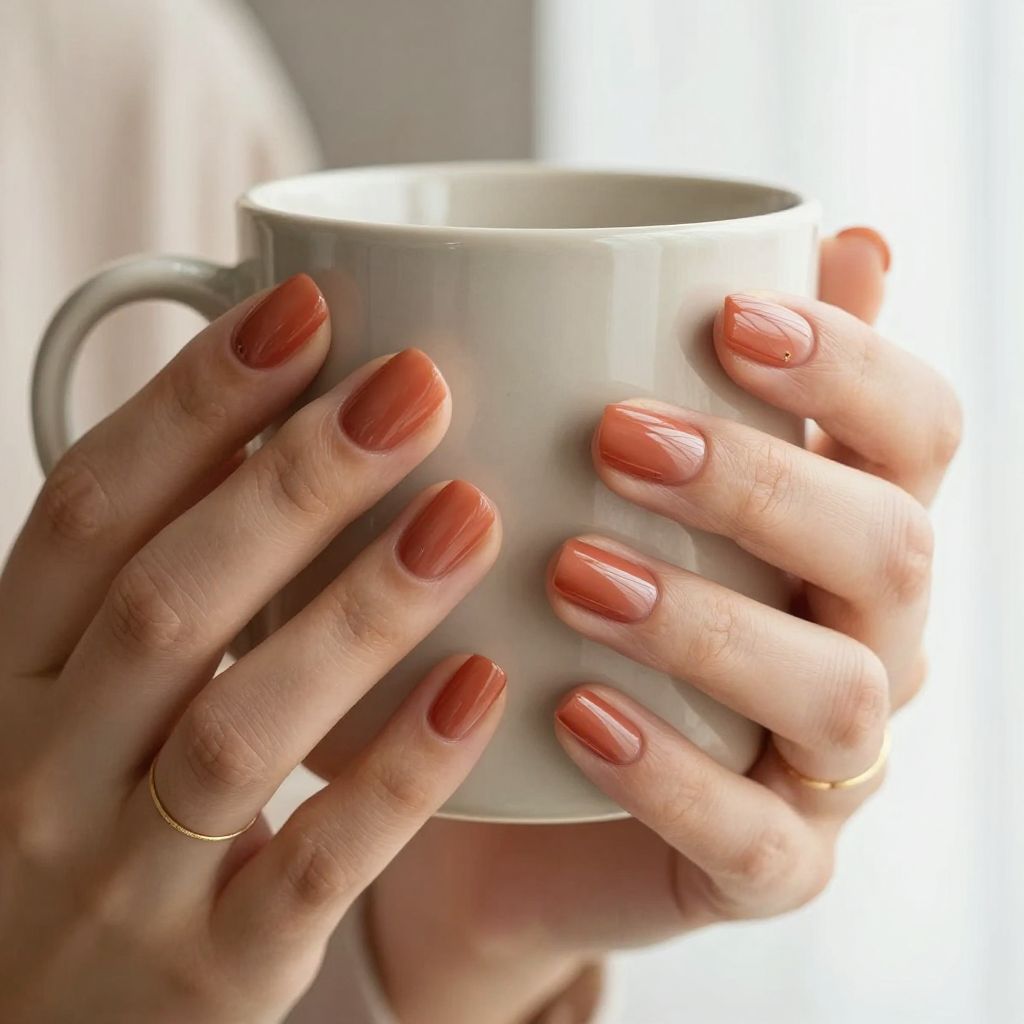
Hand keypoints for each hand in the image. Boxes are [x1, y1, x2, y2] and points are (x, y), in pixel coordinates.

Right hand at [0, 276, 504, 1021]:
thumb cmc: (82, 828)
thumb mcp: (68, 704)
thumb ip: (142, 587)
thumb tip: (259, 425)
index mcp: (7, 681)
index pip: (86, 511)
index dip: (190, 400)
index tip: (301, 304)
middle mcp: (40, 772)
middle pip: (166, 598)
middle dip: (292, 480)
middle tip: (417, 383)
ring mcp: (117, 881)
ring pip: (241, 723)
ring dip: (359, 609)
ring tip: (471, 514)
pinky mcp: (208, 977)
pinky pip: (313, 861)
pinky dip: (397, 771)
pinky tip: (482, 684)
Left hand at [369, 230, 962, 1023]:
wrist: (506, 785)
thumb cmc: (568, 605)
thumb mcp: (612, 488)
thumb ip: (692, 379)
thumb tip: (816, 237)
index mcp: (847, 525)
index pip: (917, 429)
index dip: (850, 363)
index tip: (726, 315)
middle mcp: (864, 635)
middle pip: (892, 549)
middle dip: (763, 484)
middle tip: (618, 438)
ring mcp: (828, 760)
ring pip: (838, 692)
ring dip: (709, 623)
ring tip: (574, 575)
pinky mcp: (772, 864)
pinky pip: (757, 838)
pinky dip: (668, 775)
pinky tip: (575, 714)